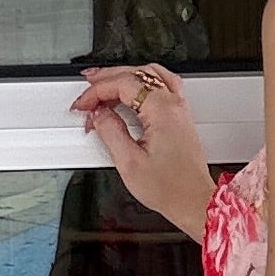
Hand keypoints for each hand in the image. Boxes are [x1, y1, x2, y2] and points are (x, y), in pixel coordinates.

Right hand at [74, 62, 214, 235]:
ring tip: (102, 84)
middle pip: (136, 74)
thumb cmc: (170, 188)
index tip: (83, 106)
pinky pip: (161, 84)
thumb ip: (110, 132)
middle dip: (105, 80)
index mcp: (162, 111)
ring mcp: (179, 109)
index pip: (123, 84)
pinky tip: (130, 90)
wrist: (192, 201)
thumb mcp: (129, 163)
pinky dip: (141, 82)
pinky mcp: (180, 117)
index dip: (97, 92)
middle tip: (85, 93)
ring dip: (123, 76)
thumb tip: (98, 115)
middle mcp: (174, 104)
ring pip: (149, 75)